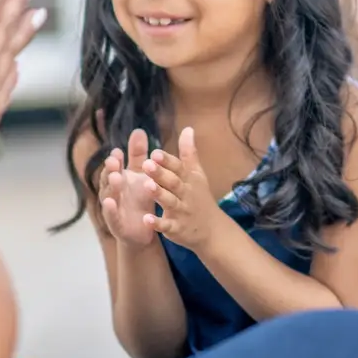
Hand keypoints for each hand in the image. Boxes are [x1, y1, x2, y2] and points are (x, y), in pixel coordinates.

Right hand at [99, 130, 158, 247]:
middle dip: (110, 170)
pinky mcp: (116, 225)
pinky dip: (110, 210)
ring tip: (115, 177)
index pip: (115, 168)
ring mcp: (113, 208)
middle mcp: (112, 192)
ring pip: (108, 196)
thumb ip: (138, 155)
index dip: (116, 160)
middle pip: (108, 180)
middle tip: (114, 161)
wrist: (144, 230)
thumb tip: (138, 130)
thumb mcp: (142, 175)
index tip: (119, 151)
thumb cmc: (141, 199)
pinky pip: (111, 217)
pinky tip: (111, 202)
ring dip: (111, 187)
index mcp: (119, 179)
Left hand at [141, 127, 221, 252]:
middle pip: (173, 182)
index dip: (167, 161)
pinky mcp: (177, 229)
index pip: (179, 168)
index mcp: (189, 180)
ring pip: (170, 202)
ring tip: (147, 186)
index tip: (155, 152)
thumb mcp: (197, 175)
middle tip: (147, 164)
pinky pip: (167, 225)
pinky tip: (146, 219)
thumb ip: (189, 153)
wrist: (212, 229)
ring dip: (159, 194)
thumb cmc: (200, 198)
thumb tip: (188, 128)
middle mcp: (186, 194)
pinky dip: (157, 224)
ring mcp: (182, 211)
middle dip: (161, 174)